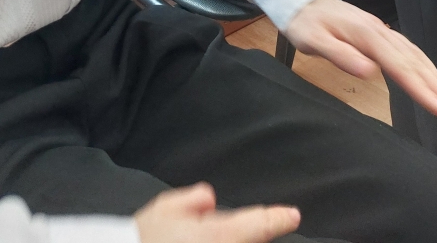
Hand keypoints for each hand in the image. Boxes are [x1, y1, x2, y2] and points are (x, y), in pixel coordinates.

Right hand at [136, 184, 299, 242]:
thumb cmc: (143, 240)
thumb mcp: (163, 210)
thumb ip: (191, 201)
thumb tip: (209, 198)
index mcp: (219, 237)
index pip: (260, 226)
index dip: (278, 219)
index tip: (292, 215)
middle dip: (251, 236)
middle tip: (232, 230)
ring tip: (200, 234)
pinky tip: (200, 238)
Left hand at [285, 0, 436, 119]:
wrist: (303, 0)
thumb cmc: (306, 24)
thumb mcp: (313, 40)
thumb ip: (341, 55)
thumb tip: (370, 71)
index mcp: (367, 36)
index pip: (400, 67)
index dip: (422, 90)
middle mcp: (382, 32)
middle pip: (415, 63)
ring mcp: (385, 33)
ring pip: (417, 57)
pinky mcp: (384, 36)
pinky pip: (411, 53)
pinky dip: (428, 68)